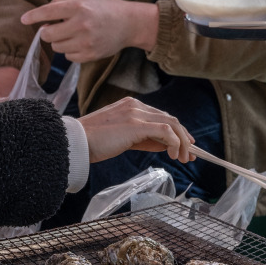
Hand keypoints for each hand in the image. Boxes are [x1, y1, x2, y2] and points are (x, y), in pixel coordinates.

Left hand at [21, 0, 159, 63]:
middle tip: (53, 28)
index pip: (48, 12)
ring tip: (72, 34)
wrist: (129, 24)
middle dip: (47, 32)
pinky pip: (68, 57)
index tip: (23, 20)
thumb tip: (42, 15)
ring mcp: (86, 42)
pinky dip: (70, 51)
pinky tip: (80, 43)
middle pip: (48, 35)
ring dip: (59, 41)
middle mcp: (81, 25)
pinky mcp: (90, 55)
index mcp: (79, 7)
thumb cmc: (105, 8)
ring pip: (57, 47)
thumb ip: (63, 3)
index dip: (33, 16)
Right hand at [79, 97, 196, 164]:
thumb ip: (143, 139)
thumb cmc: (94, 143)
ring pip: (171, 123)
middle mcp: (136, 105)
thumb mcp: (122, 139)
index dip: (176, 131)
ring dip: (182, 142)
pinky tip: (172, 155)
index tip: (184, 145)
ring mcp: (136, 113)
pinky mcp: (136, 124)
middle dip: (184, 137)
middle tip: (190, 154)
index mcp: (131, 105)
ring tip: (183, 158)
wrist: (76, 142)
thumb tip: (165, 146)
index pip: (161, 116)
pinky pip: (165, 130)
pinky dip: (174, 142)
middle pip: (170, 118)